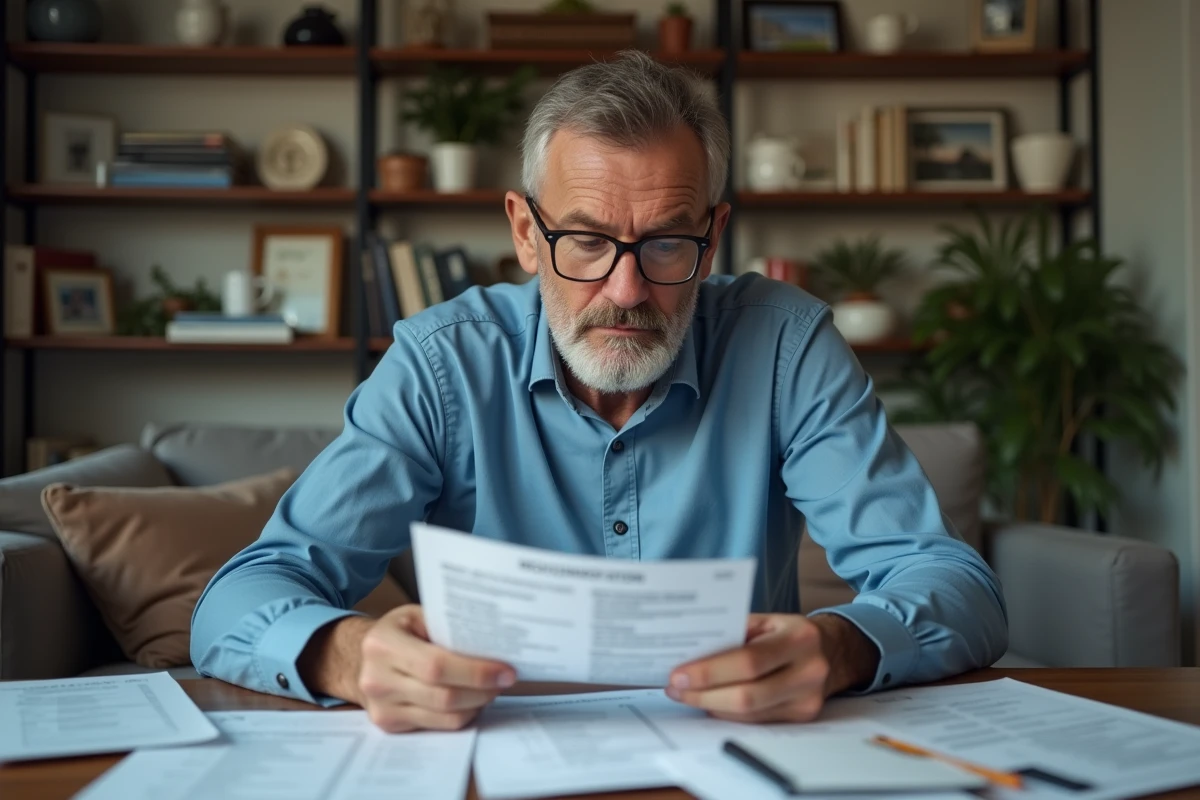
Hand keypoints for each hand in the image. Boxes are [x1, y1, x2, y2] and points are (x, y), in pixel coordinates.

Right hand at [299, 605, 515, 732]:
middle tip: (505, 679)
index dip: (475, 671)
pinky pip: (438, 726)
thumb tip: (494, 642)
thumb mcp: (416, 616)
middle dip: (483, 690)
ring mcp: (381, 707)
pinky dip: (462, 715)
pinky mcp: (388, 725)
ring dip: (477, 704)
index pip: (436, 665)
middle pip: (443, 696)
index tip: (505, 670)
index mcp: (382, 643)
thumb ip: (447, 627)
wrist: (358, 659)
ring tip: (491, 688)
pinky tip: (471, 700)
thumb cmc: (399, 632)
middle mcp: (377, 678)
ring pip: (445, 716)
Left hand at [665, 613, 875, 723]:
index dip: (710, 671)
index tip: (679, 673)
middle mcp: (810, 671)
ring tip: (685, 693)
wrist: (833, 651)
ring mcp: (809, 700)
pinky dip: (727, 713)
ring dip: (710, 705)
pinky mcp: (802, 718)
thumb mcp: (766, 621)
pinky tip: (709, 701)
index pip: (749, 660)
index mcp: (800, 637)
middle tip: (675, 687)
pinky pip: (756, 721)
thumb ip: (734, 632)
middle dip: (704, 693)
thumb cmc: (787, 632)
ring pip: (750, 714)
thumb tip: (689, 652)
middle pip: (748, 695)